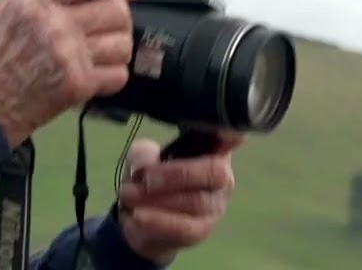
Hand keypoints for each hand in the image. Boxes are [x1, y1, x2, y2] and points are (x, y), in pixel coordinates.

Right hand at [0, 0, 143, 146]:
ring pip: (122, 43)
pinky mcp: (77, 86)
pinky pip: (118, 74)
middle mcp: (55, 24)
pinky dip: (113, 75)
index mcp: (35, 1)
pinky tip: (97, 74)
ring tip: (102, 52)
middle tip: (109, 26)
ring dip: (119, 47)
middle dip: (119, 17)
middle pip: (116, 10)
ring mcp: (69, 56)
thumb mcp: (2, 10)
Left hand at [115, 133, 244, 263]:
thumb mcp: (141, 158)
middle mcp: (222, 176)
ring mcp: (216, 205)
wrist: (141, 219)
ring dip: (157, 199)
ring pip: (196, 201)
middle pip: (214, 172)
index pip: (233, 137)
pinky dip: (158, 220)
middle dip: (176, 174)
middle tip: (144, 178)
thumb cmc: (150, 178)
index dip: (229, 133)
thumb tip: (143, 168)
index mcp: (211, 149)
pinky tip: (137, 215)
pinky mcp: (202, 230)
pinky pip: (185, 227)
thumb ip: (143, 156)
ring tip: (128, 195)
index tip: (219, 131)